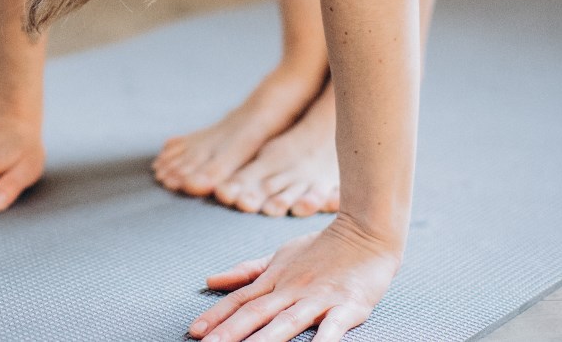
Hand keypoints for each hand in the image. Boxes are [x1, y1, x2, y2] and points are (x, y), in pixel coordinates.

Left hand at [189, 214, 402, 341]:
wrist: (367, 231)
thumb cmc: (323, 247)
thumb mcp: (279, 256)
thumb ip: (246, 271)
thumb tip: (211, 280)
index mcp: (276, 280)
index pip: (240, 300)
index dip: (217, 316)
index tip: (194, 331)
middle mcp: (293, 290)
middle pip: (257, 314)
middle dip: (231, 332)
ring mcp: (320, 298)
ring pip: (288, 322)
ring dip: (266, 339)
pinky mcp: (349, 305)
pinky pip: (334, 326)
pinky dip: (323, 340)